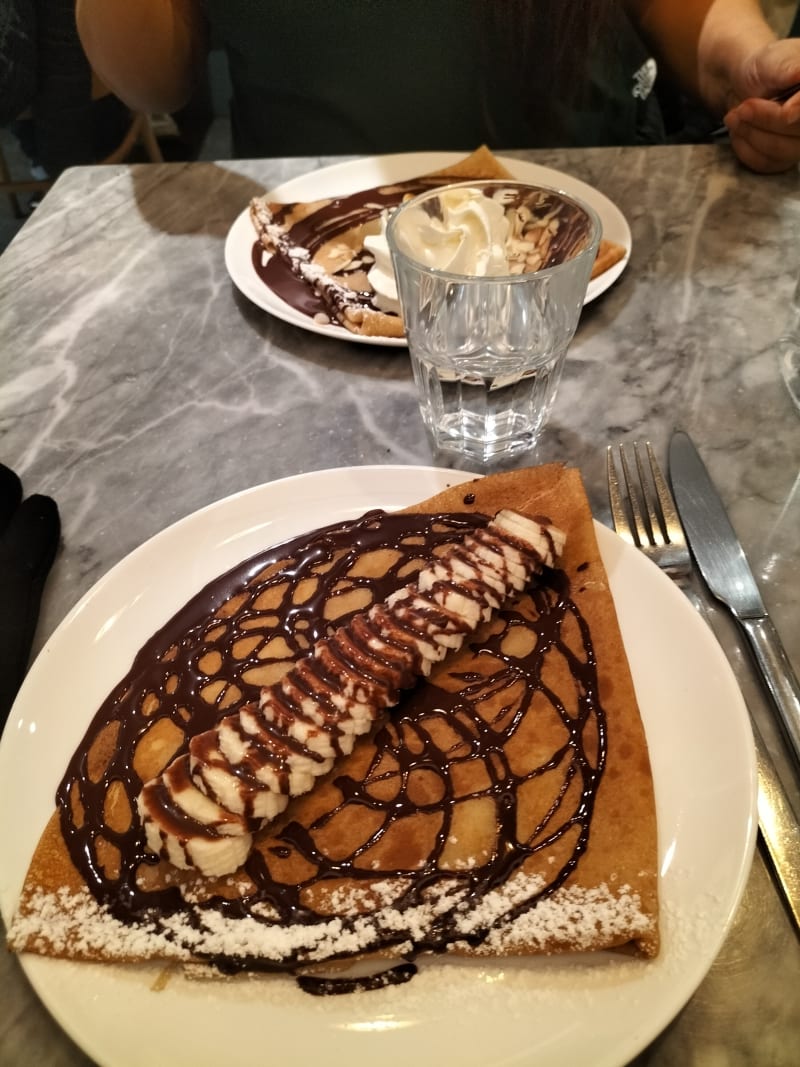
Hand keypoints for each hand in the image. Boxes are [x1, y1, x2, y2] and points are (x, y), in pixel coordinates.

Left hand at [723, 38, 799, 172]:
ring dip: (750, 134)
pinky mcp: (786, 157)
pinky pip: (766, 163)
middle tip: (742, 108)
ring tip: (736, 116)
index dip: (792, 112)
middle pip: (797, 132)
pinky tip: (740, 130)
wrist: (743, 83)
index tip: (772, 108)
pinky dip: (745, 148)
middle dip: (763, 120)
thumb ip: (789, 71)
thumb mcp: (773, 60)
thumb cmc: (762, 67)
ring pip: (780, 151)